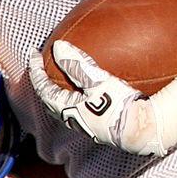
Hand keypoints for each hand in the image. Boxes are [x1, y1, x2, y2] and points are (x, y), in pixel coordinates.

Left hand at [30, 43, 150, 153]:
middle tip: (43, 66)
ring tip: (64, 76)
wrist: (142, 130)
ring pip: (65, 105)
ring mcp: (86, 123)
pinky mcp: (99, 125)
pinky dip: (78, 94)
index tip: (35, 54)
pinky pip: (81, 107)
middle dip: (44, 82)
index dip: (36, 70)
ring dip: (61, 89)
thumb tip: (58, 47)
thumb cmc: (119, 107)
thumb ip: (77, 64)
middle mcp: (72, 119)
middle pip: (50, 99)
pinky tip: (91, 87)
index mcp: (66, 109)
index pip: (43, 88)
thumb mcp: (97, 82)